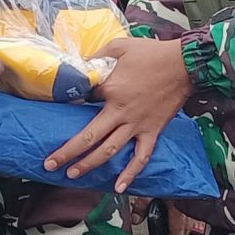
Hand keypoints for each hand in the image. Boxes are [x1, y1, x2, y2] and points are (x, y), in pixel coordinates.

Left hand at [42, 35, 192, 189]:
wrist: (184, 64)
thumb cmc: (151, 53)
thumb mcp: (118, 46)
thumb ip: (97, 55)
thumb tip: (81, 63)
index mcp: (109, 90)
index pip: (83, 101)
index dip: (70, 105)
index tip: (60, 109)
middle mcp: (120, 112)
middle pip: (89, 137)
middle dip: (67, 152)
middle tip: (50, 164)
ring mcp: (137, 125)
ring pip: (109, 151)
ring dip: (90, 165)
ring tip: (72, 174)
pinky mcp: (152, 132)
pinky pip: (141, 157)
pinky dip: (131, 173)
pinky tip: (120, 187)